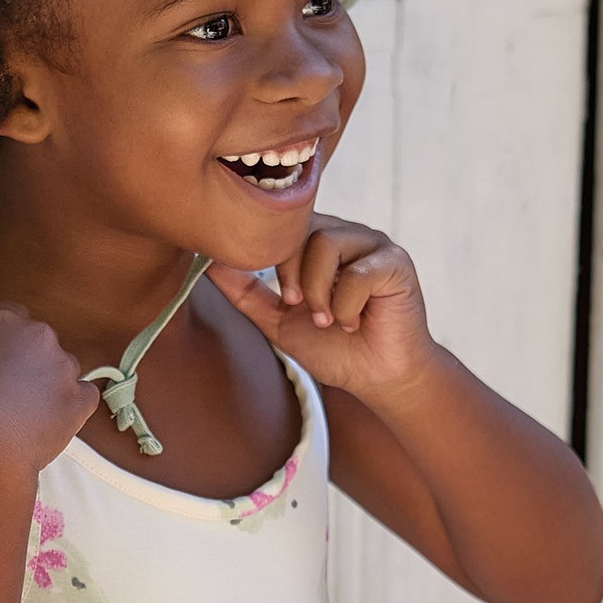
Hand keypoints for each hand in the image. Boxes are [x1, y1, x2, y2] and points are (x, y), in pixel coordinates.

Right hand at [0, 302, 98, 472]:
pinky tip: (48, 423)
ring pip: (61, 370)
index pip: (11, 316)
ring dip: (47, 385)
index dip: (3, 340)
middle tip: (6, 390)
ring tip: (24, 414)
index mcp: (1, 320)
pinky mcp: (81, 399)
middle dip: (27, 362)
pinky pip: (83, 397)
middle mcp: (38, 335)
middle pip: (38, 342)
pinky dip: (71, 408)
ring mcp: (64, 367)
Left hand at [206, 214, 437, 400]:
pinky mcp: (395, 263)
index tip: (282, 298)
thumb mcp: (277, 319)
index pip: (281, 224)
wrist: (375, 377)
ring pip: (326, 243)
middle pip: (300, 228)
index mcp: (317, 240)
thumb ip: (245, 290)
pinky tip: (354, 322)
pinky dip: (346, 306)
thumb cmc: (332, 347)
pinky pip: (358, 272)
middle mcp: (345, 234)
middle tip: (300, 308)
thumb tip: (207, 263)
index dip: (271, 257)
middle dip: (291, 274)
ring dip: (318, 291)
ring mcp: (372, 245)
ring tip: (328, 319)